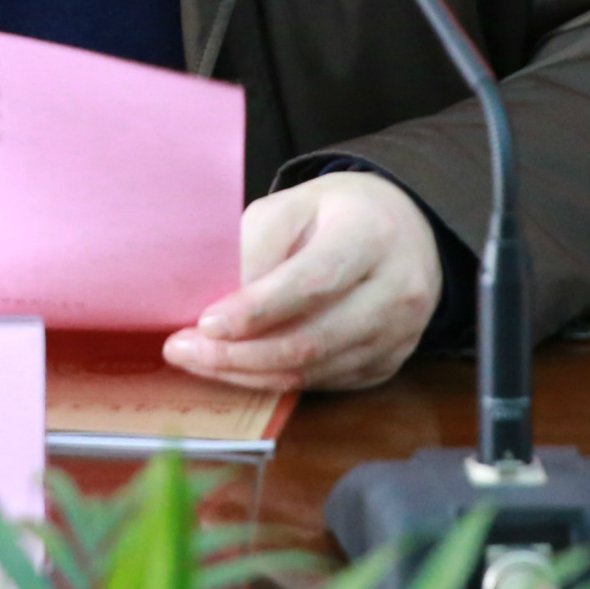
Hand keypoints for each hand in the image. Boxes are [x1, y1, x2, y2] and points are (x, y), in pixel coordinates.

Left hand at [162, 171, 440, 390]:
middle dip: (240, 354)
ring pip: (315, 371)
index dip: (256, 310)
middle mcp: (396, 291)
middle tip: (186, 351)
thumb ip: (258, 248)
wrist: (403, 230)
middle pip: (312, 339)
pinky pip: (324, 383)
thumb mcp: (293, 205)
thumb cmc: (335, 213)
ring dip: (249, 373)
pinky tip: (239, 367)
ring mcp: (399, 335)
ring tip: (201, 361)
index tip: (206, 323)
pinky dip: (275, 380)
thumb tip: (221, 307)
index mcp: (371, 236)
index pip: (311, 282)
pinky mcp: (389, 364)